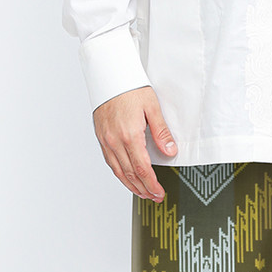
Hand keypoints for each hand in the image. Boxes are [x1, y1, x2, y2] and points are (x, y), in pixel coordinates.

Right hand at [92, 86, 177, 201]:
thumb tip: (170, 151)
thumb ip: (161, 132)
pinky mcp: (101, 137)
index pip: (142, 169)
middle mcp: (115, 141)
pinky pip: (110, 162)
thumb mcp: (152, 107)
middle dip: (143, 189)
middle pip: (130, 174)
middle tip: (154, 197)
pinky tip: (127, 178)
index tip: (159, 193)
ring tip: (142, 193)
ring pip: (118, 171)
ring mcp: (106, 140)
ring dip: (131, 186)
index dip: (151, 184)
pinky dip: (120, 174)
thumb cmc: (130, 87)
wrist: (108, 74)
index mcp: (129, 135)